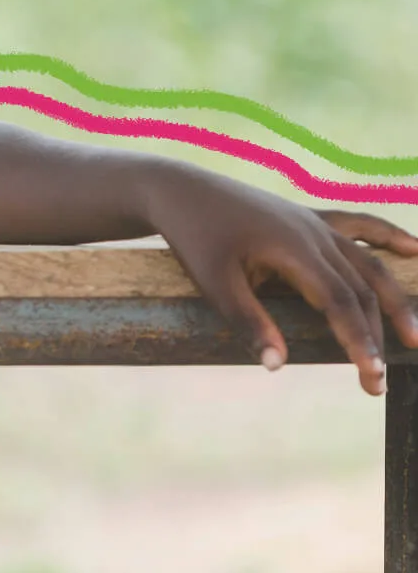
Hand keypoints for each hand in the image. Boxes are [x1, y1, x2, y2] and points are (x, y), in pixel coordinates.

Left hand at [150, 168, 417, 394]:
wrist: (178, 189)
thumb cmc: (193, 236)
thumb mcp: (212, 283)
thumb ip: (247, 322)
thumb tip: (277, 365)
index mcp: (294, 249)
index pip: (340, 302)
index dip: (359, 340)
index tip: (372, 375)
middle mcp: (315, 233)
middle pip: (360, 288)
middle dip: (376, 335)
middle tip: (378, 382)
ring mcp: (314, 222)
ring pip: (367, 262)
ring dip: (393, 299)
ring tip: (414, 337)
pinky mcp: (308, 216)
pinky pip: (360, 225)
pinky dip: (390, 237)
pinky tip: (416, 249)